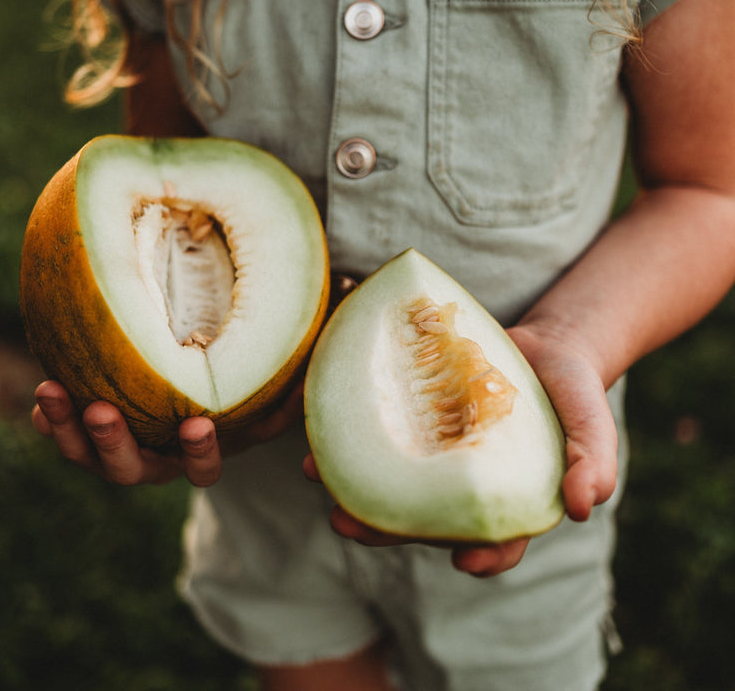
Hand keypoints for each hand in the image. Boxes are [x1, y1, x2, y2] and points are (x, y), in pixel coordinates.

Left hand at [32, 379, 303, 486]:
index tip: (197, 424)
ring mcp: (121, 449)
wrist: (196, 388)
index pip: (201, 468)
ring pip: (89, 456)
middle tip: (101, 412)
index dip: (198, 453)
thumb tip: (314, 381)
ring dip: (69, 429)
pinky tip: (47, 397)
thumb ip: (290, 393)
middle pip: (131, 470)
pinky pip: (65, 433)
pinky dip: (53, 420)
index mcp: (201, 455)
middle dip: (113, 445)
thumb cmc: (238, 393)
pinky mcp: (93, 431)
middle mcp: (158, 460)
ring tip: (52, 391)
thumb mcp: (267, 396)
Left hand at [302, 321, 617, 578]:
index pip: (496, 541)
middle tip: (347, 524)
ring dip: (352, 480)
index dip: (483, 556)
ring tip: (315, 472)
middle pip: (423, 517)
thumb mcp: (591, 421)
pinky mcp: (416, 418)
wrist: (542, 347)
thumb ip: (593, 460)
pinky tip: (324, 422)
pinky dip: (353, 432)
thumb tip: (583, 507)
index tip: (463, 560)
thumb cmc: (570, 391)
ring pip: (390, 478)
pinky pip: (381, 432)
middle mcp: (462, 485)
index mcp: (506, 500)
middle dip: (383, 526)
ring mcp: (435, 453)